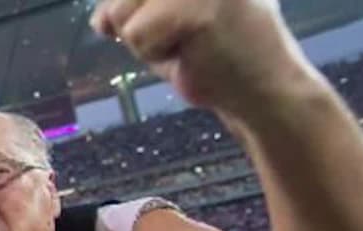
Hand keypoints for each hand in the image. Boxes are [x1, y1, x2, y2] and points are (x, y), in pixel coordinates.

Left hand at [90, 0, 310, 116]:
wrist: (264, 90)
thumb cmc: (217, 56)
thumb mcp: (169, 23)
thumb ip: (137, 11)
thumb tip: (99, 19)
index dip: (127, 7)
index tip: (159, 27)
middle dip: (136, 26)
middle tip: (181, 40)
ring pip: (122, 12)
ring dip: (145, 41)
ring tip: (186, 45)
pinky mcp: (197, 10)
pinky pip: (136, 34)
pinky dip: (153, 54)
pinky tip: (190, 55)